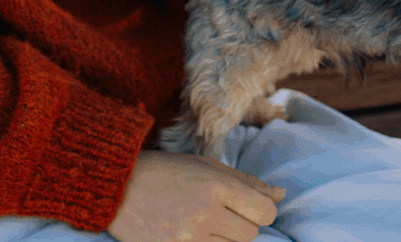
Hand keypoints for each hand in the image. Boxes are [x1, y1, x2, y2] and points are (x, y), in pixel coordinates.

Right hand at [108, 150, 285, 241]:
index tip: (251, 208)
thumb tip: (281, 195)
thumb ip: (247, 183)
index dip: (263, 211)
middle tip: (224, 216)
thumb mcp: (209, 166)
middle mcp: (206, 211)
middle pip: (250, 235)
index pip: (265, 210)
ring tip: (205, 224)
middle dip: (243, 227)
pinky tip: (195, 233)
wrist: (118, 187)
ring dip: (224, 240)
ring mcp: (188, 236)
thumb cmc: (169, 171)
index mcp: (218, 184)